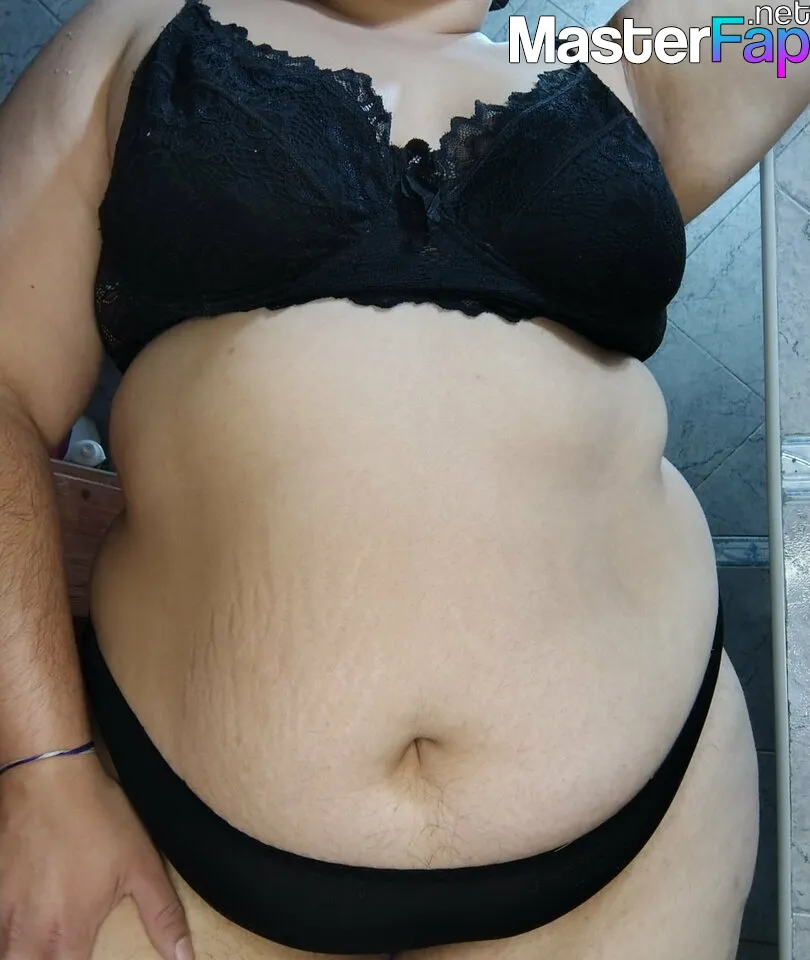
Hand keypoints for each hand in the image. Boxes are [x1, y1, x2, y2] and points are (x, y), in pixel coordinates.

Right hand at [0, 757, 192, 959]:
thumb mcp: (142, 864)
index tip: (85, 957)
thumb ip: (162, 915)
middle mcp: (28, 933)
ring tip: (44, 945)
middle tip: (66, 949)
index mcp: (68, 934)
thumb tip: (184, 957)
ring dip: (22, 954)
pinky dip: (6, 931)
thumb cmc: (97, 819)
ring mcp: (2, 912)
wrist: (48, 777)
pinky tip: (20, 925)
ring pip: (6, 954)